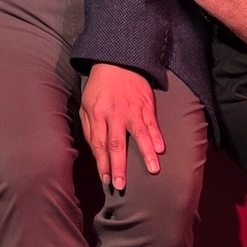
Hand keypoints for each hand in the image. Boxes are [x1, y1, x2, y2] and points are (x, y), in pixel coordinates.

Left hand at [80, 63, 165, 194]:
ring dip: (146, 153)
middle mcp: (114, 114)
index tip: (106, 180)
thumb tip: (95, 151)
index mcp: (97, 114)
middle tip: (121, 184)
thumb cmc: (99, 88)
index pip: (98, 144)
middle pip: (116, 143)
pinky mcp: (146, 105)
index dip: (102, 164)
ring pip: (139, 134)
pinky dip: (157, 136)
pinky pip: (152, 123)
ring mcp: (132, 109)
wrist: (117, 62)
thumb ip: (89, 128)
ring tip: (153, 170)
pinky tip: (161, 148)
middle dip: (119, 166)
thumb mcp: (86, 104)